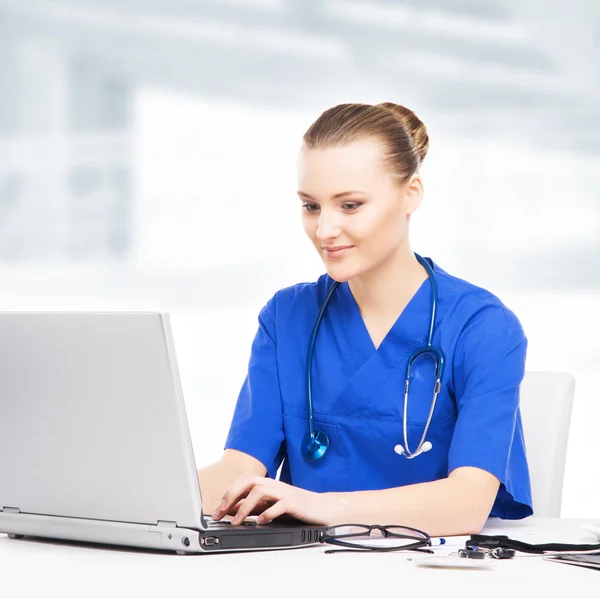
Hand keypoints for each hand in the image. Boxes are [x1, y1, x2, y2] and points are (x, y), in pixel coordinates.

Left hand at [211, 475, 341, 525]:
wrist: (322, 508)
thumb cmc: (297, 508)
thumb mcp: (271, 506)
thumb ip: (254, 507)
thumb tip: (232, 510)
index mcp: (268, 484)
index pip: (243, 482)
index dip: (228, 494)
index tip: (217, 511)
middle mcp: (274, 485)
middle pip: (248, 481)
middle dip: (232, 495)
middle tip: (222, 512)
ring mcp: (284, 492)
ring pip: (260, 491)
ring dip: (245, 506)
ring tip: (237, 522)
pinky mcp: (295, 502)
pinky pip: (279, 505)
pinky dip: (268, 513)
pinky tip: (261, 522)